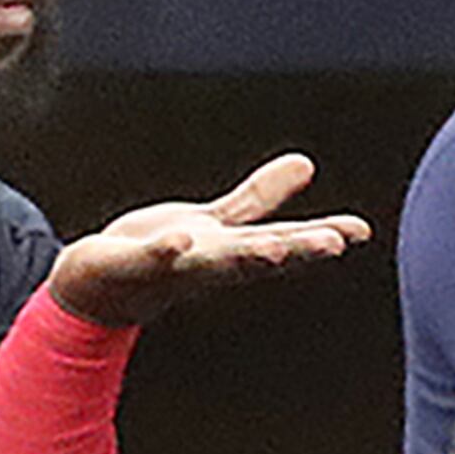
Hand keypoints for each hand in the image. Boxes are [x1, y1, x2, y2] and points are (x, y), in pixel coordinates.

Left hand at [44, 152, 368, 328]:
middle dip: (294, 251)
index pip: (284, 241)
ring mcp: (171, 267)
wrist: (94, 289)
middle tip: (332, 245)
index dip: (321, 236)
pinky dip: (166, 252)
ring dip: (242, 258)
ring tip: (273, 251)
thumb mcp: (216, 224)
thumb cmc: (159, 257)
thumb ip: (259, 199)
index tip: (360, 231)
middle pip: (257, 255)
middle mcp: (208, 264)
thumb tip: (306, 164)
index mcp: (232, 251)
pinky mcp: (132, 263)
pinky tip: (181, 241)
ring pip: (211, 263)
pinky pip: (151, 258)